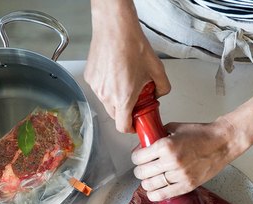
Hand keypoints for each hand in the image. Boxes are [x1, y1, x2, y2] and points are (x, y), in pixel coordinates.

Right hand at [84, 0, 169, 132]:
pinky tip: (114, 73)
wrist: (114, 27)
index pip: (122, 127)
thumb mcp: (157, 69)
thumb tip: (159, 94)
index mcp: (123, 97)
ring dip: (115, 98)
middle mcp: (107, 95)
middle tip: (133, 101)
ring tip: (124, 81)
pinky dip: (107, 87)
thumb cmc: (132, 44)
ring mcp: (96, 87)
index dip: (130, 129)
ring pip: (106, 102)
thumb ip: (163, 88)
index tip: (134, 125)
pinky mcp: (90, 78)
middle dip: (125, 113)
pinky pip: (99, 90)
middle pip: (115, 116)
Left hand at [131, 118, 237, 200]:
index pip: (138, 157)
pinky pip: (163, 195)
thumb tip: (142, 146)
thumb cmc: (200, 134)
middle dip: (139, 170)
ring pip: (150, 185)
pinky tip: (153, 191)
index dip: (135, 157)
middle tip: (143, 167)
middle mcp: (171, 161)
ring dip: (146, 182)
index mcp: (166, 146)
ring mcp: (180, 175)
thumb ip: (157, 136)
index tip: (138, 157)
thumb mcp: (174, 128)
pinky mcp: (187, 185)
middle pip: (142, 173)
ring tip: (150, 179)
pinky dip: (154, 194)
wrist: (222, 142)